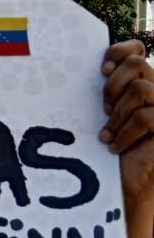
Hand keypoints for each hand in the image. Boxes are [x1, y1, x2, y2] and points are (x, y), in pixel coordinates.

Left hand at [100, 40, 153, 237]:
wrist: (124, 189)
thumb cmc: (107, 155)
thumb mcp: (100, 120)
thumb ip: (101, 96)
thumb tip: (89, 71)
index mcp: (139, 86)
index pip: (138, 48)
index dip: (121, 49)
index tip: (101, 69)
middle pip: (140, 62)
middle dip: (114, 83)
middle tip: (104, 107)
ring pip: (143, 88)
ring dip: (119, 111)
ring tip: (109, 131)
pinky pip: (148, 116)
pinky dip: (126, 131)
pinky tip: (114, 146)